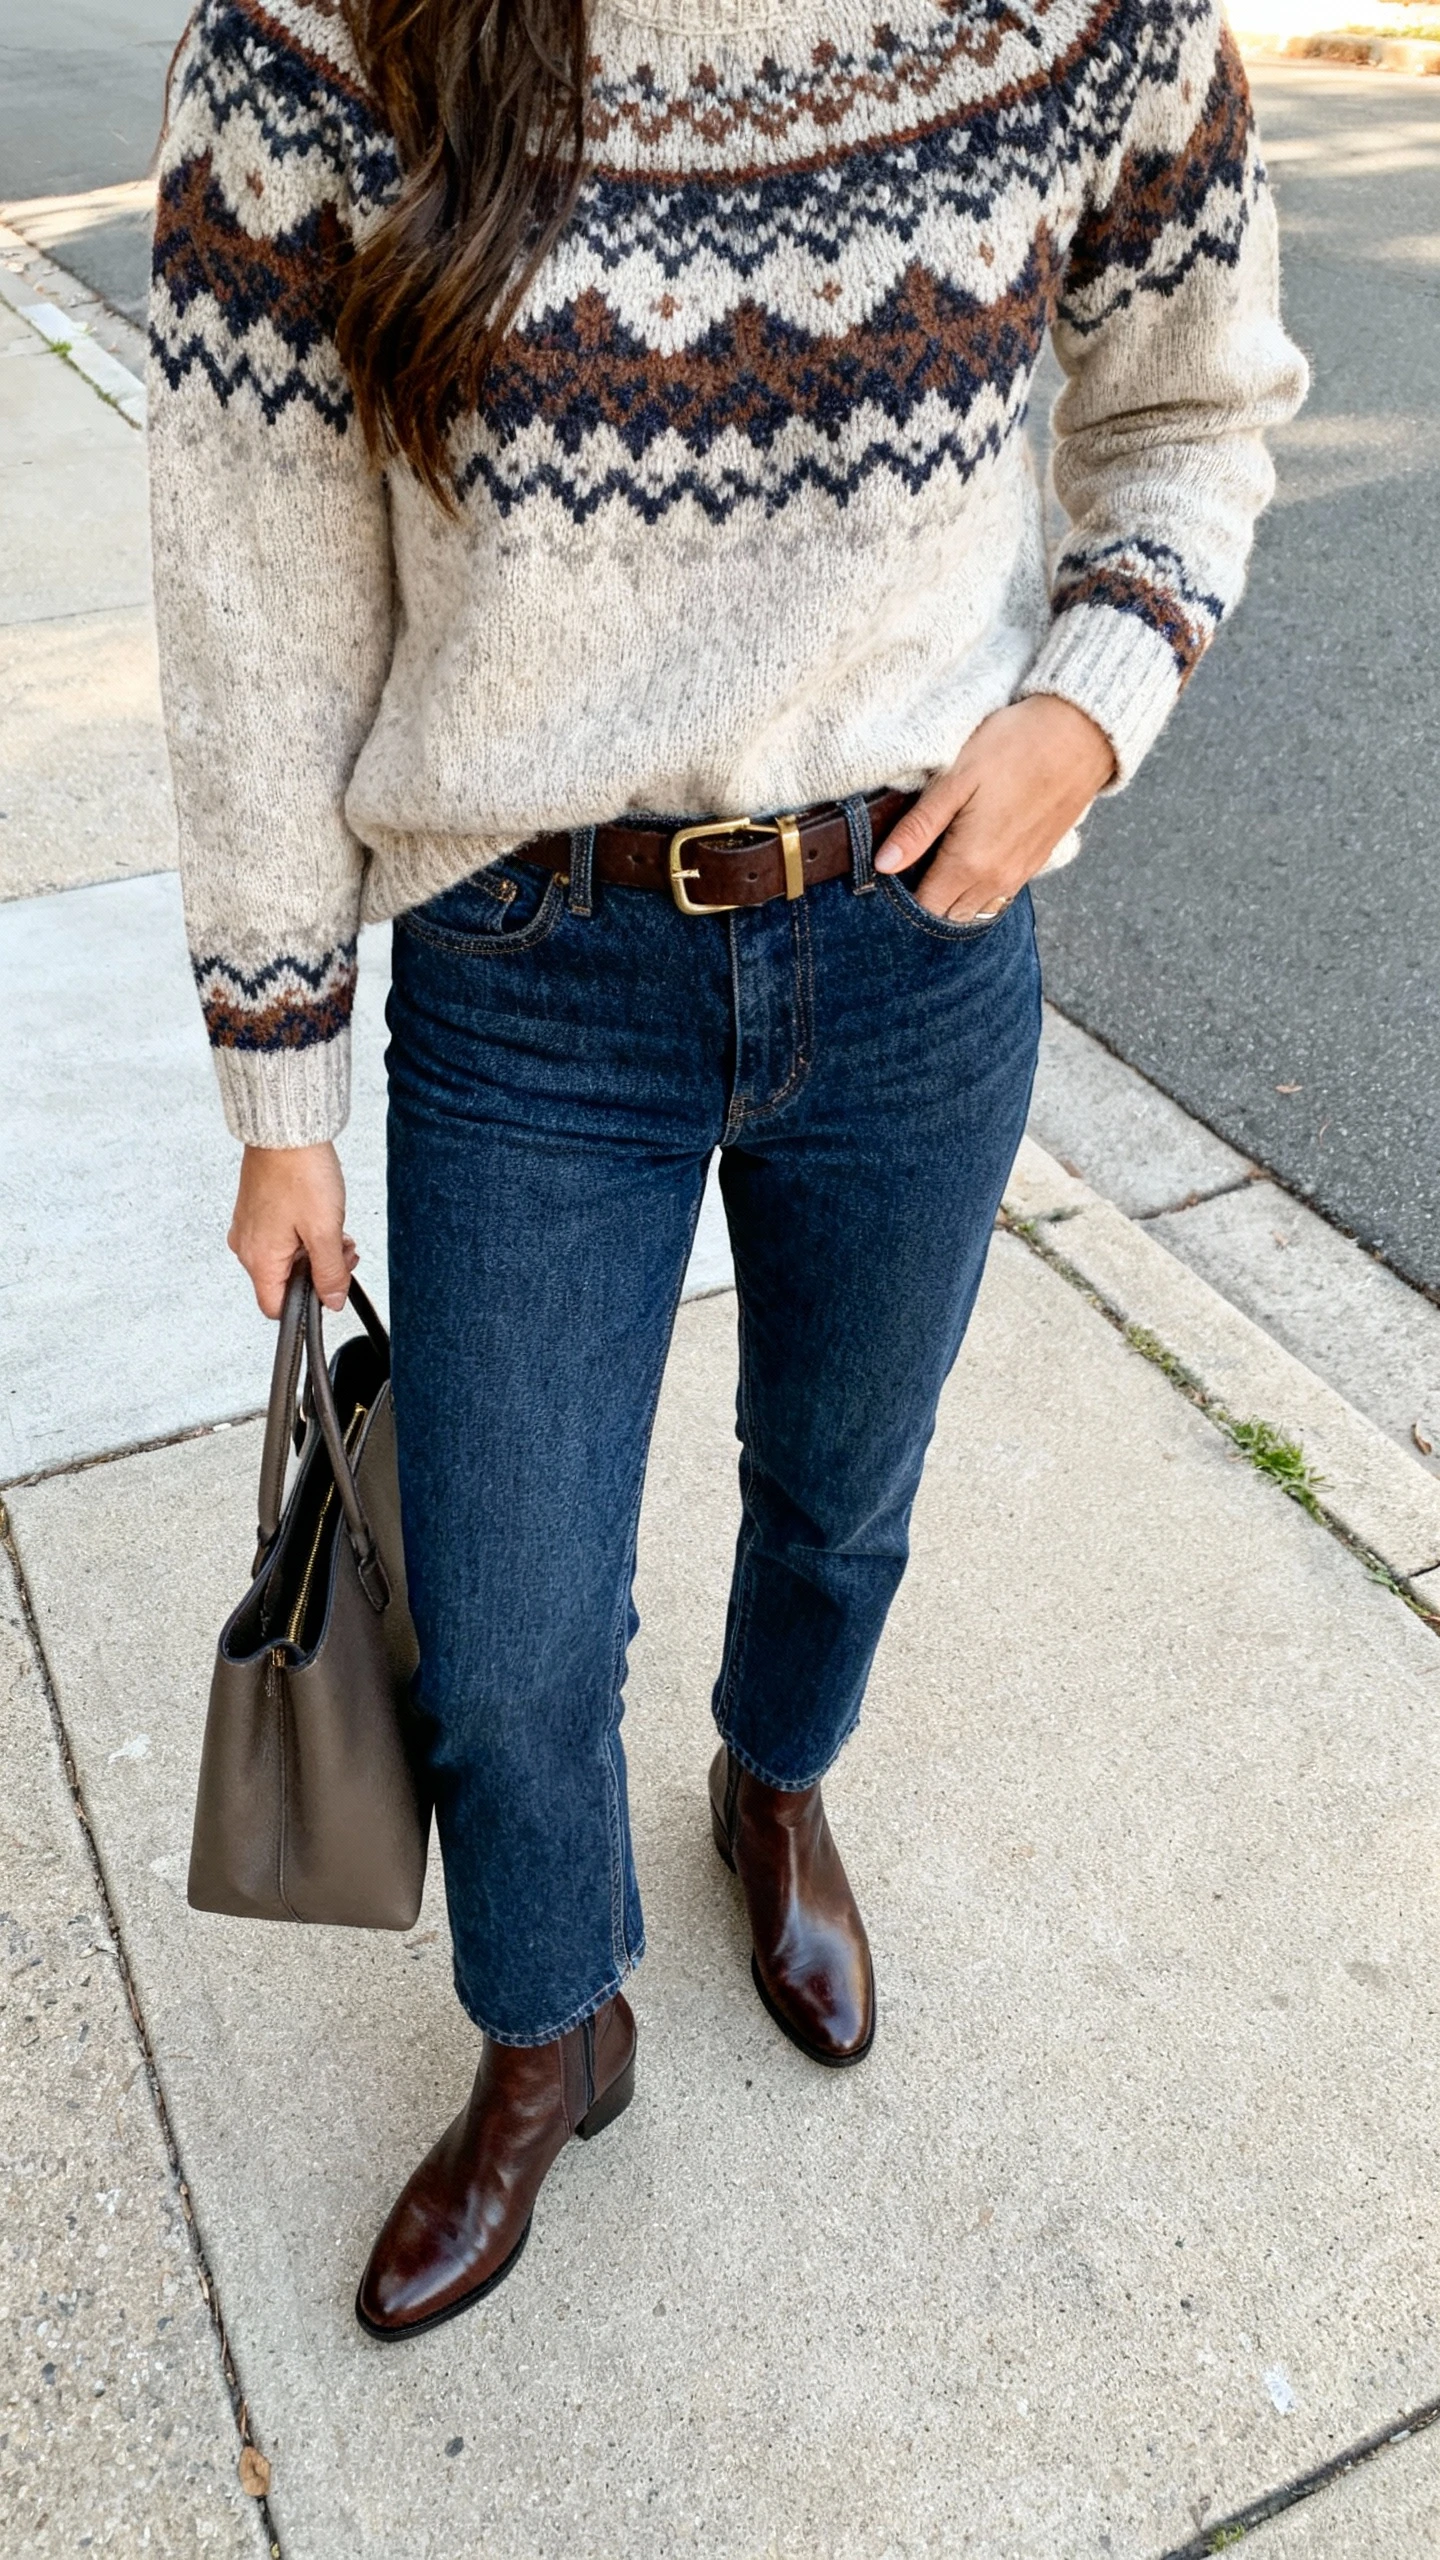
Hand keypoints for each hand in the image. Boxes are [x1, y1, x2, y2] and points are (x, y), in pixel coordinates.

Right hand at [229, 1141, 356, 1317]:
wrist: (286, 1128)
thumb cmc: (299, 1172)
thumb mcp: (325, 1230)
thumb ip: (329, 1273)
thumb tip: (332, 1301)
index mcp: (258, 1258)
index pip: (275, 1307)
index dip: (307, 1304)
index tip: (330, 1286)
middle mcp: (247, 1246)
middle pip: (285, 1282)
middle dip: (319, 1271)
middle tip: (342, 1251)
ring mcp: (250, 1227)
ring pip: (287, 1258)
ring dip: (316, 1251)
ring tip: (336, 1230)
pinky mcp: (257, 1211)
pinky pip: (282, 1237)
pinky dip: (305, 1234)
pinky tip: (322, 1217)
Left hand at [874, 695, 1115, 918]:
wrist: (1080, 734)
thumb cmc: (1013, 747)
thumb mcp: (954, 780)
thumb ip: (918, 828)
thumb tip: (883, 865)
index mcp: (970, 864)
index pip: (924, 909)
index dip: (901, 898)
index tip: (889, 874)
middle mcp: (996, 880)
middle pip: (948, 914)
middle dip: (926, 899)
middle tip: (910, 862)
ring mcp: (1020, 874)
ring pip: (975, 907)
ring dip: (953, 895)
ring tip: (938, 859)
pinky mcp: (1036, 862)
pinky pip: (998, 892)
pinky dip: (978, 885)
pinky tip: (971, 854)